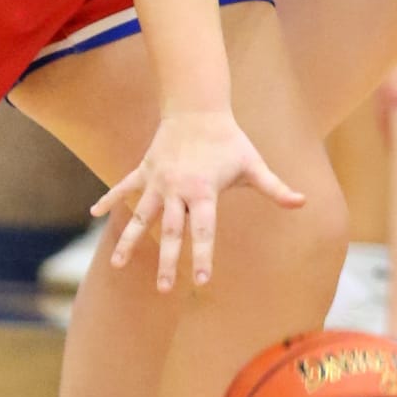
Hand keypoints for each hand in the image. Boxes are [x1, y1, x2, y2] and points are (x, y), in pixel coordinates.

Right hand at [90, 108, 303, 293]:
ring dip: (129, 240)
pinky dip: (108, 199)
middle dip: (168, 261)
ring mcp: (157, 180)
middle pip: (170, 231)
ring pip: (139, 215)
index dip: (204, 256)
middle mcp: (176, 189)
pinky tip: (93, 213)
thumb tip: (303, 202)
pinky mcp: (144, 169)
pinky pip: (123, 187)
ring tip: (117, 265)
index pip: (204, 230)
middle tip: (164, 289)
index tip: (202, 281)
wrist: (198, 107)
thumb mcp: (253, 164)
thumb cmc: (230, 140)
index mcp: (203, 191)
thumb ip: (275, 188)